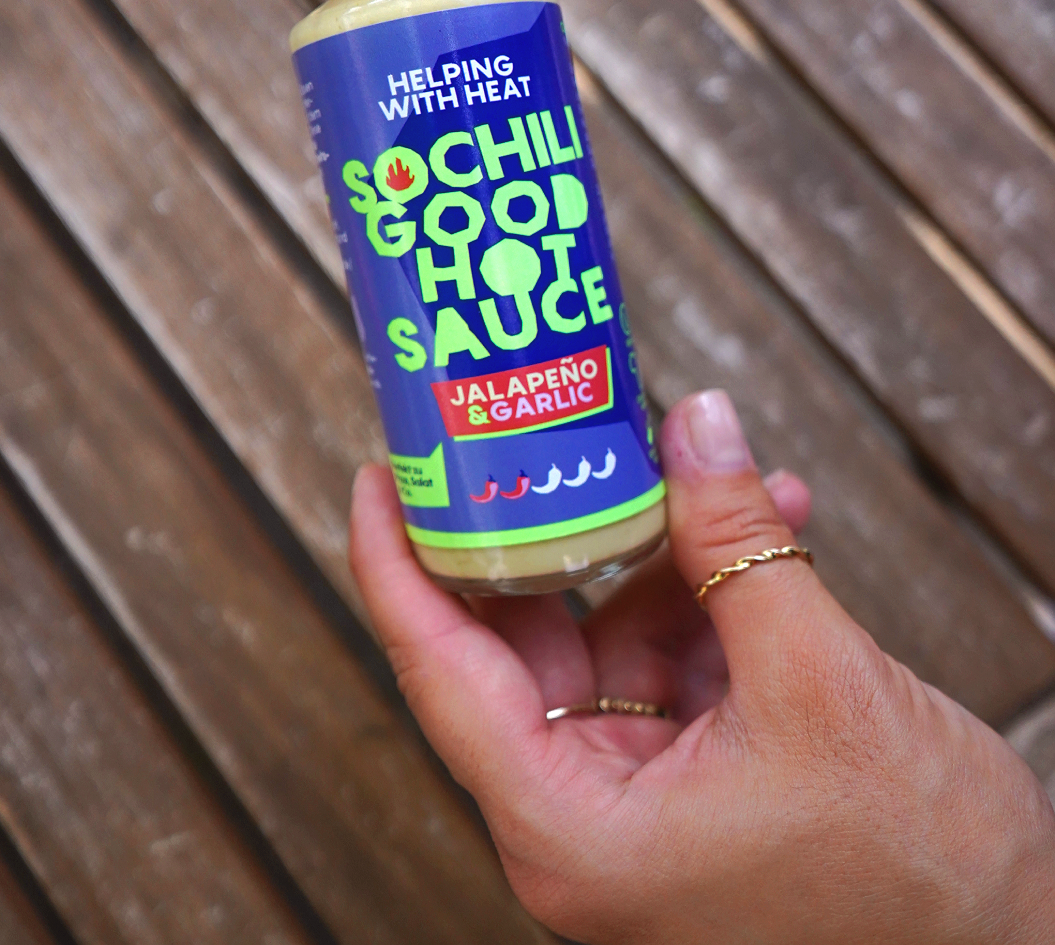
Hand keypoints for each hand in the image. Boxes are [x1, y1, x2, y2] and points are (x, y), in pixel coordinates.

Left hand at [349, 390, 1054, 942]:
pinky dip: (708, 595)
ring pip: (609, 640)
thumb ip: (737, 544)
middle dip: (553, 532)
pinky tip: (765, 533)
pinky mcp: (691, 779)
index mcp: (574, 830)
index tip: (382, 477)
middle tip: (542, 438)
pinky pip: (670, 659)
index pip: (443, 676)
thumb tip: (694, 423)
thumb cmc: (919, 877)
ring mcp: (638, 801)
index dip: (400, 567)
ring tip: (717, 479)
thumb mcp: (819, 680)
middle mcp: (584, 822)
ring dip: (664, 553)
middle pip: (523, 647)